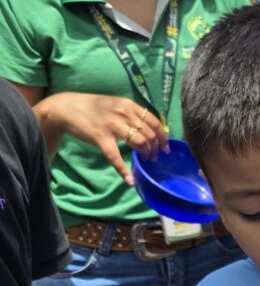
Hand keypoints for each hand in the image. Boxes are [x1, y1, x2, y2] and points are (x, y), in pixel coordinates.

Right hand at [37, 92, 168, 184]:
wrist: (66, 107)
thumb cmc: (94, 107)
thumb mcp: (116, 104)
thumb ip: (132, 114)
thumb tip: (152, 129)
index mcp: (128, 105)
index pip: (155, 122)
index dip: (163, 137)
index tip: (166, 148)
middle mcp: (123, 113)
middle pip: (150, 134)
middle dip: (156, 148)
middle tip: (154, 157)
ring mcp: (112, 125)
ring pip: (140, 143)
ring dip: (147, 154)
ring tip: (146, 160)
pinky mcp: (100, 137)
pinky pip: (116, 156)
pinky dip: (123, 170)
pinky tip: (129, 180)